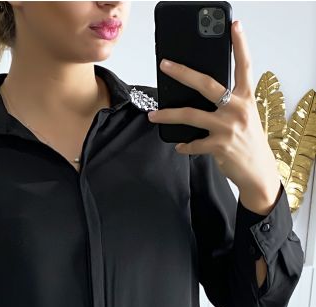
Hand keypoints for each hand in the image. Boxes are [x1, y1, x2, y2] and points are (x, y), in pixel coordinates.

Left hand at [147, 19, 281, 201]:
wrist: (259, 174)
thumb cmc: (249, 144)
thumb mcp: (246, 118)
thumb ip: (229, 105)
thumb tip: (202, 98)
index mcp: (246, 99)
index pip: (245, 66)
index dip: (240, 45)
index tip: (234, 26)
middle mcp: (237, 109)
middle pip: (207, 84)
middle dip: (183, 73)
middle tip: (166, 65)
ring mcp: (228, 128)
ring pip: (190, 115)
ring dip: (168, 114)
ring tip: (153, 115)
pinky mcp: (219, 146)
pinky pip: (193, 144)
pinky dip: (184, 146)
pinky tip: (181, 146)